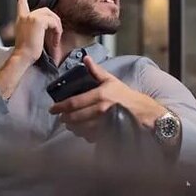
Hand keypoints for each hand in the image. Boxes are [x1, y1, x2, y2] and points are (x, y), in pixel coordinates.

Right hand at [0, 0, 63, 99]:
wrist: (22, 56)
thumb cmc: (25, 52)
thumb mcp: (28, 37)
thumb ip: (35, 29)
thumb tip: (48, 27)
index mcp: (21, 19)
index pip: (21, 3)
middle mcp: (25, 16)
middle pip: (46, 11)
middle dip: (54, 22)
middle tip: (56, 36)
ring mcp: (32, 17)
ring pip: (51, 16)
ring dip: (57, 28)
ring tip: (56, 40)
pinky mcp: (39, 21)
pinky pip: (54, 22)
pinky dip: (57, 31)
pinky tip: (55, 39)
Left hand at [49, 55, 167, 142]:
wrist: (143, 112)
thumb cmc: (126, 96)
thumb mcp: (111, 80)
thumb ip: (96, 71)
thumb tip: (86, 58)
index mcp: (99, 95)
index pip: (74, 102)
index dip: (60, 107)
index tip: (52, 109)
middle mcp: (100, 109)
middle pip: (74, 117)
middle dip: (64, 118)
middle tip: (60, 117)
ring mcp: (103, 123)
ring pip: (80, 128)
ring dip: (71, 127)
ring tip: (69, 124)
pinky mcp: (107, 133)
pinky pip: (89, 136)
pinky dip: (82, 134)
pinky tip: (81, 131)